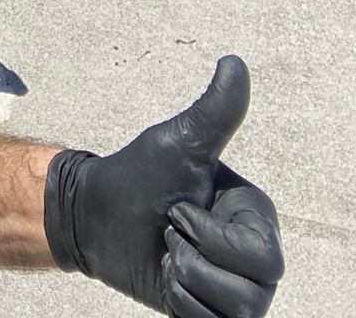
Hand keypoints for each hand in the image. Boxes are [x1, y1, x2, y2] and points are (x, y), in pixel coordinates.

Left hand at [45, 56, 282, 316]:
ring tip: (167, 255)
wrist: (92, 214)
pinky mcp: (210, 311)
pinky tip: (166, 279)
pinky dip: (183, 306)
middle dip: (195, 263)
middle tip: (168, 235)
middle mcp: (256, 258)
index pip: (263, 259)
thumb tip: (234, 62)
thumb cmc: (136, 174)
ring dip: (186, 284)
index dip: (211, 240)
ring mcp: (236, 288)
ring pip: (234, 313)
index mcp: (257, 219)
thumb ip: (214, 111)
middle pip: (252, 293)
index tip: (177, 212)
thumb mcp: (177, 143)